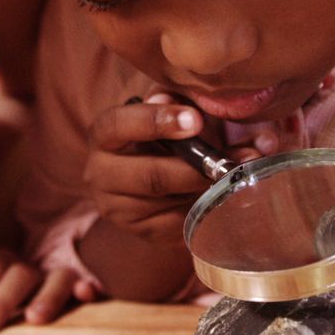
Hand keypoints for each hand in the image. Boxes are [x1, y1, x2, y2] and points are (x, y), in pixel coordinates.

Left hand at [0, 250, 92, 333]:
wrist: (40, 278)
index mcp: (1, 264)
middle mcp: (32, 267)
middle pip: (19, 274)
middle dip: (1, 299)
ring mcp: (61, 275)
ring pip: (57, 278)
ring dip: (47, 296)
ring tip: (35, 319)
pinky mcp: (86, 285)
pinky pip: (90, 282)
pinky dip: (89, 286)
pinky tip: (88, 292)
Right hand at [83, 93, 277, 243]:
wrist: (150, 179)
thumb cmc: (162, 136)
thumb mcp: (166, 111)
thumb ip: (177, 103)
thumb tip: (195, 114)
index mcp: (104, 136)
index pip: (118, 126)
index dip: (155, 121)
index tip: (195, 120)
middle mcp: (101, 175)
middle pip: (150, 177)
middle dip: (194, 169)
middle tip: (231, 161)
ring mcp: (119, 209)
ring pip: (168, 203)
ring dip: (206, 189)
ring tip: (234, 175)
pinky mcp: (143, 231)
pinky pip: (179, 223)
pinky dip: (204, 208)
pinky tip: (220, 196)